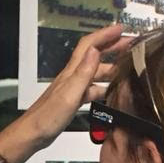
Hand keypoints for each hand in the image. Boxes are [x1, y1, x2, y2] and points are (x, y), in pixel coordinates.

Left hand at [0, 24, 131, 161]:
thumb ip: (83, 73)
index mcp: (72, 72)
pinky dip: (105, 86)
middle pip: (94, 55)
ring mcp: (73, 88)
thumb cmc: (49, 116)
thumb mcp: (69, 94)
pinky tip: (113, 91)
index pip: (89, 45)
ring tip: (129, 67)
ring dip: (112, 66)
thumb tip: (95, 50)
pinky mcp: (73, 100)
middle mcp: (73, 76)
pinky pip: (93, 88)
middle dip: (112, 46)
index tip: (121, 28)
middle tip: (131, 44)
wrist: (32, 134)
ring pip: (95, 72)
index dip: (105, 34)